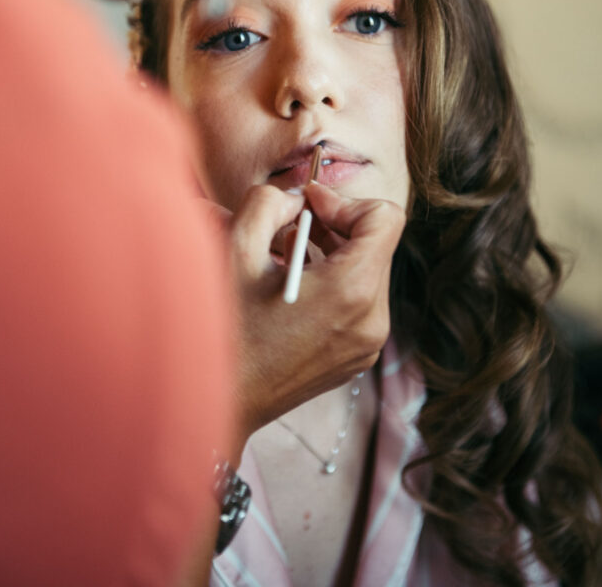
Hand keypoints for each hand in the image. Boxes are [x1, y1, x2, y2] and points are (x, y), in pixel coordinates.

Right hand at [225, 182, 404, 458]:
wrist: (216, 401)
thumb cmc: (223, 328)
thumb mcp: (236, 251)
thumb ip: (267, 204)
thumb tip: (294, 200)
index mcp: (351, 291)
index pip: (385, 218)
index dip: (345, 201)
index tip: (307, 206)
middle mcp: (372, 319)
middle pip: (375, 243)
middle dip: (333, 225)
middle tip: (288, 225)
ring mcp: (368, 343)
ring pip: (366, 270)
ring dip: (330, 252)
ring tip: (283, 255)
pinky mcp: (357, 356)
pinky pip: (359, 301)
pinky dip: (331, 282)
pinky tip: (290, 286)